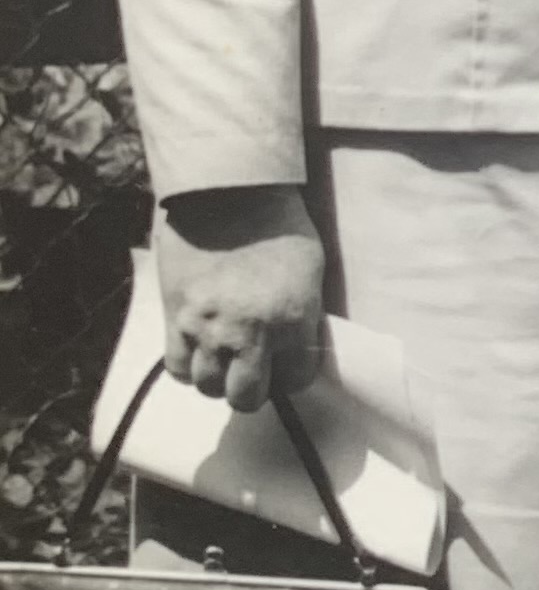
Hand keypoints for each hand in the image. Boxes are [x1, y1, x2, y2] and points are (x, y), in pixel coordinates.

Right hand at [155, 187, 325, 412]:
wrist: (229, 191)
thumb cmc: (279, 224)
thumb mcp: (311, 272)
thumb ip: (303, 315)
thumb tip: (293, 344)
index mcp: (294, 322)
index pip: (296, 382)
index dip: (291, 376)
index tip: (286, 365)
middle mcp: (250, 334)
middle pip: (245, 398)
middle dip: (252, 389)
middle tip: (252, 369)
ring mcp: (208, 329)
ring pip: (207, 387)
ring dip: (217, 378)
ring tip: (223, 357)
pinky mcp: (175, 316)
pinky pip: (177, 366)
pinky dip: (188, 364)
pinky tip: (197, 347)